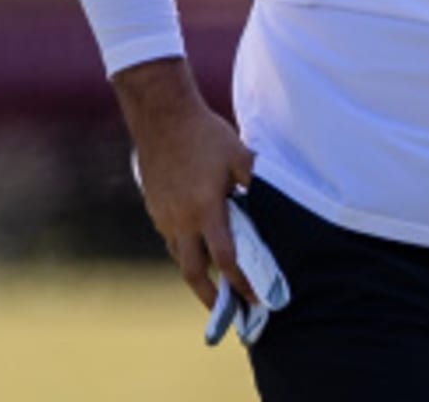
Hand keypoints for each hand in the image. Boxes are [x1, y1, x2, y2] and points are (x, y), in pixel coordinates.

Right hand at [112, 58, 256, 308]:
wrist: (162, 116)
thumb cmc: (205, 134)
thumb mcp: (238, 155)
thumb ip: (255, 181)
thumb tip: (274, 200)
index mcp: (206, 210)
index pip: (224, 258)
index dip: (240, 282)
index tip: (253, 298)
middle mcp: (181, 220)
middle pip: (192, 272)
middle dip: (209, 296)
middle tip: (225, 312)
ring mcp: (163, 215)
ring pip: (178, 254)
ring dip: (195, 269)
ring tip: (213, 281)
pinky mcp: (154, 205)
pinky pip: (170, 235)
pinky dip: (184, 246)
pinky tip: (196, 241)